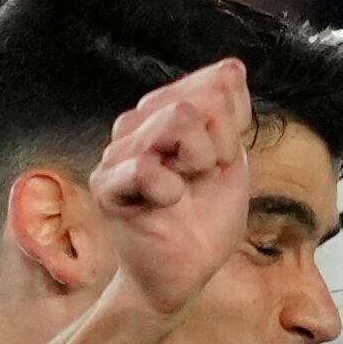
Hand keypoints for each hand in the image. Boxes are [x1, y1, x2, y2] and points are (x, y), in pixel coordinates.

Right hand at [90, 56, 251, 316]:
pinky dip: (170, 189)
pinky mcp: (107, 184)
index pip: (216, 83)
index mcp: (168, 114)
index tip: (224, 161)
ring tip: (185, 191)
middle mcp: (139, 124)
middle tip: (205, 179)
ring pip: (176, 119)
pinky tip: (167, 204)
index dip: (235, 124)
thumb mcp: (232, 164)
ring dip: (200, 161)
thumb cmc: (204, 223)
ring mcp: (119, 151)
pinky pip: (146, 165)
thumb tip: (230, 67)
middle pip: (197, 99)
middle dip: (220, 144)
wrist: (183, 276)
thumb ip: (232, 116)